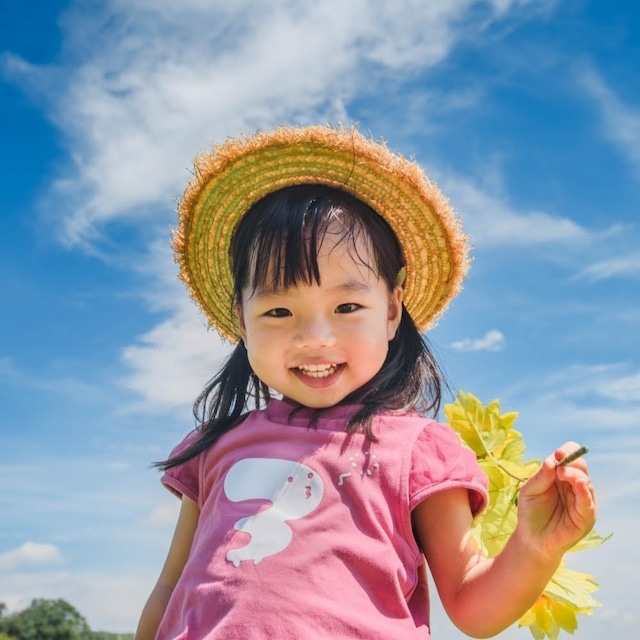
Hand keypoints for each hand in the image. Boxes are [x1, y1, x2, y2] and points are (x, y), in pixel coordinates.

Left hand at [516, 442, 596, 558]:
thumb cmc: (531, 512)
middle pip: (580, 466)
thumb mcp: (530, 490)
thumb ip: (541, 477)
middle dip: (571, 462)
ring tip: (562, 473)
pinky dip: (585, 492)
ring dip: (575, 475)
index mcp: (561, 475)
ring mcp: (582, 500)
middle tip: (559, 465)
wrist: (532, 538)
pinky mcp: (586, 517)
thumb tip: (551, 461)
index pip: (570, 456)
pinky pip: (588, 502)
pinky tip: (580, 484)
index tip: (557, 454)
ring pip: (586, 481)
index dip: (566, 452)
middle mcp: (574, 485)